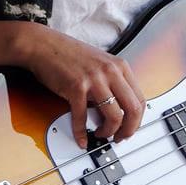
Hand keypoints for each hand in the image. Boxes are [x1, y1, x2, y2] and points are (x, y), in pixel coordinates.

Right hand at [19, 24, 144, 147]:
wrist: (44, 45)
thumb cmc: (70, 55)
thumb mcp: (101, 64)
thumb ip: (113, 82)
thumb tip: (119, 108)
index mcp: (120, 67)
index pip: (140, 99)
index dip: (137, 120)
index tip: (131, 128)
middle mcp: (111, 72)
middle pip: (133, 109)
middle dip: (129, 130)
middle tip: (120, 138)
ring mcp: (94, 80)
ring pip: (114, 115)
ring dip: (109, 132)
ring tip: (101, 134)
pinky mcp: (76, 88)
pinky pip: (82, 117)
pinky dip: (82, 133)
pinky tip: (81, 139)